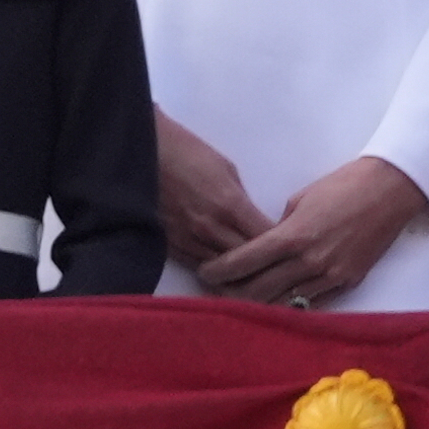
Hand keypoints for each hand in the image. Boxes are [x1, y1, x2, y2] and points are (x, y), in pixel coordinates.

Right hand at [154, 109, 270, 270]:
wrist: (141, 152)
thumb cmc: (187, 152)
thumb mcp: (226, 169)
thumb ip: (241, 201)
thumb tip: (253, 223)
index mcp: (230, 206)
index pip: (266, 240)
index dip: (281, 247)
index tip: (288, 247)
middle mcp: (211, 229)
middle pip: (247, 263)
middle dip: (263, 266)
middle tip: (274, 267)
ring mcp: (188, 242)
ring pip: (222, 273)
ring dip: (238, 275)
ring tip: (251, 276)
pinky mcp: (170, 248)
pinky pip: (198, 268)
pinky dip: (213, 273)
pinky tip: (222, 274)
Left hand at [196, 157, 428, 307]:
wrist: (390, 191)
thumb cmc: (343, 185)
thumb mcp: (301, 200)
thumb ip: (281, 229)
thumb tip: (266, 248)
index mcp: (293, 236)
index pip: (245, 262)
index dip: (219, 271)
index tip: (205, 273)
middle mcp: (309, 263)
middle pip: (258, 291)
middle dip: (232, 292)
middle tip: (217, 290)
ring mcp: (329, 277)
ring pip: (283, 303)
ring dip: (259, 302)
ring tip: (242, 299)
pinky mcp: (346, 284)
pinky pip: (310, 302)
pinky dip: (290, 302)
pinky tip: (277, 299)